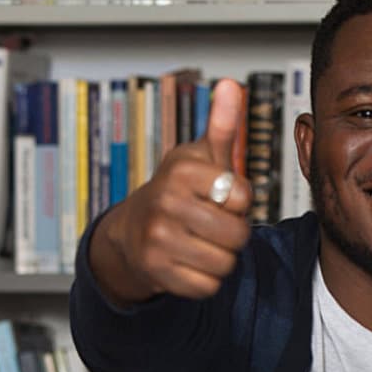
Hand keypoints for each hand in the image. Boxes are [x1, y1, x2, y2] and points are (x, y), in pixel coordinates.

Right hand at [93, 79, 251, 302]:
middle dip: (232, 233)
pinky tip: (189, 262)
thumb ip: (222, 124)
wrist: (130, 232)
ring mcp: (158, 239)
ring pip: (225, 262)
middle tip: (211, 224)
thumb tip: (230, 86)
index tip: (219, 197)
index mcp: (182, 171)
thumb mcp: (200, 156)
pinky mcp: (157, 272)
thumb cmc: (177, 191)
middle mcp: (166, 203)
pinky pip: (208, 285)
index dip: (238, 201)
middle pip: (237, 234)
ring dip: (220, 257)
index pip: (242, 196)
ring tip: (200, 242)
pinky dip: (205, 279)